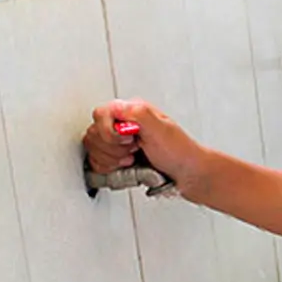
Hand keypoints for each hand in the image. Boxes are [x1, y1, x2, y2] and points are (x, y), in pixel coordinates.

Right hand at [82, 99, 206, 187]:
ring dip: (111, 159)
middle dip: (112, 148)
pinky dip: (108, 168)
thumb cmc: (180, 152)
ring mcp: (119, 142)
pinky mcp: (117, 158)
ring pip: (93, 149)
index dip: (109, 131)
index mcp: (133, 111)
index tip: (127, 140)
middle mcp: (124, 124)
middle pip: (94, 133)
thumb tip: (117, 107)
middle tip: (132, 151)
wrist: (188, 174)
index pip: (101, 114)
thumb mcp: (162, 128)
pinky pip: (96, 162)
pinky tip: (126, 167)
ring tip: (131, 159)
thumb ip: (138, 114)